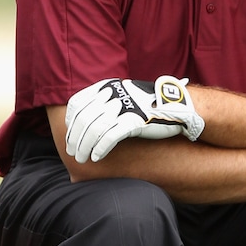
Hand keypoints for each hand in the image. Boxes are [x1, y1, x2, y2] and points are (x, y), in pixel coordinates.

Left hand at [65, 76, 204, 163]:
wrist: (176, 106)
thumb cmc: (146, 106)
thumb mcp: (122, 97)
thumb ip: (103, 104)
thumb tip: (83, 121)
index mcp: (106, 86)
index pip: (77, 103)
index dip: (70, 121)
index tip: (70, 135)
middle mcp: (112, 94)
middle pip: (83, 118)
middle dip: (74, 138)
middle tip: (72, 153)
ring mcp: (124, 107)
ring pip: (94, 129)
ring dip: (84, 146)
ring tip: (82, 158)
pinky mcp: (135, 120)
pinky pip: (110, 136)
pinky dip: (100, 148)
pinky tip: (96, 157)